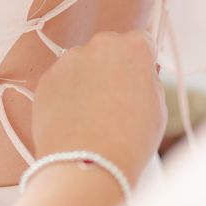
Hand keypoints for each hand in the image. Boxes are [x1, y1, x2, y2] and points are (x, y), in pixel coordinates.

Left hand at [32, 31, 166, 185]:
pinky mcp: (47, 78)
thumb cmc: (129, 140)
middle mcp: (100, 45)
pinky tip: (74, 119)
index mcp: (133, 48)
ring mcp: (69, 60)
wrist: (87, 164)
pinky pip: (62, 80)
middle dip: (113, 67)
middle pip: (110, 48)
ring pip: (83, 63)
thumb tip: (140, 75)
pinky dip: (67, 93)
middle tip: (117, 99)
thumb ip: (149, 80)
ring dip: (88, 79)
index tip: (139, 78)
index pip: (142, 41)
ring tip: (93, 114)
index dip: (142, 62)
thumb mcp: (157, 107)